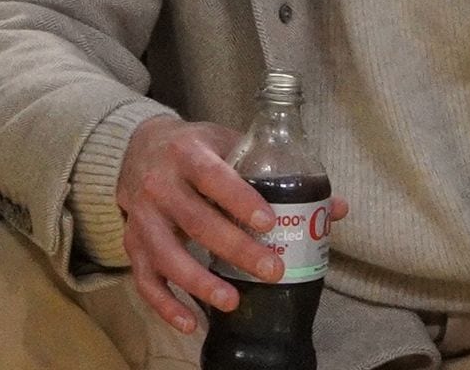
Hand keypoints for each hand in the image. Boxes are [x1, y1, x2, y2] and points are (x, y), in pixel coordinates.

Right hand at [116, 117, 348, 333]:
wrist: (138, 148)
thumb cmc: (195, 150)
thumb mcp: (230, 146)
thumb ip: (276, 174)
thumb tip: (335, 208)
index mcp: (187, 154)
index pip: (213, 177)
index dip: (240, 200)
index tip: (269, 223)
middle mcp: (159, 184)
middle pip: (196, 221)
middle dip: (236, 249)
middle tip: (272, 270)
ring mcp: (142, 217)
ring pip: (167, 254)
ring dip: (199, 281)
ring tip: (232, 301)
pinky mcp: (133, 242)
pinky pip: (145, 279)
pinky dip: (164, 304)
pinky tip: (190, 323)